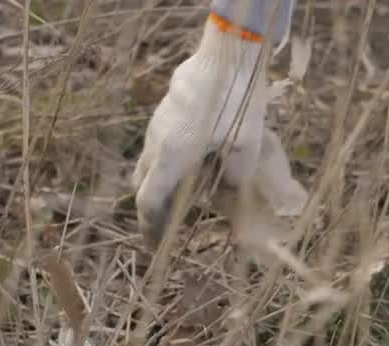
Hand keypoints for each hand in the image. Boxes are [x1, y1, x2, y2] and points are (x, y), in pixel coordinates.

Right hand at [131, 19, 307, 250]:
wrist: (226, 55)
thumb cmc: (237, 103)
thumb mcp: (245, 149)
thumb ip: (236, 181)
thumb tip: (232, 199)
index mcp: (171, 157)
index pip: (148, 201)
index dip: (149, 227)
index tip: (154, 246)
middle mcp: (157, 142)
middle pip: (143, 183)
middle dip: (153, 207)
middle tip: (167, 225)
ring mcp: (158, 124)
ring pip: (151, 162)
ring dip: (163, 182)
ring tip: (187, 195)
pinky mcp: (165, 110)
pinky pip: (160, 144)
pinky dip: (170, 161)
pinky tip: (196, 162)